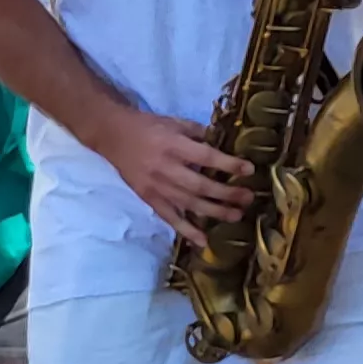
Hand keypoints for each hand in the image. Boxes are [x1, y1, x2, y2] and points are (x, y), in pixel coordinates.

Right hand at [96, 112, 256, 240]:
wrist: (113, 136)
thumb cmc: (149, 126)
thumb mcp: (176, 122)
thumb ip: (200, 133)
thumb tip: (224, 143)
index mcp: (174, 146)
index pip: (206, 157)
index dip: (228, 165)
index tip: (249, 170)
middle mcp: (165, 168)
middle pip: (199, 186)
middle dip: (226, 194)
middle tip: (249, 198)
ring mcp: (155, 186)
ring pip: (187, 204)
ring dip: (213, 212)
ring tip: (236, 216)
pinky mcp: (147, 198)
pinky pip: (169, 217)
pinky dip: (185, 230)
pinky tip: (202, 241)